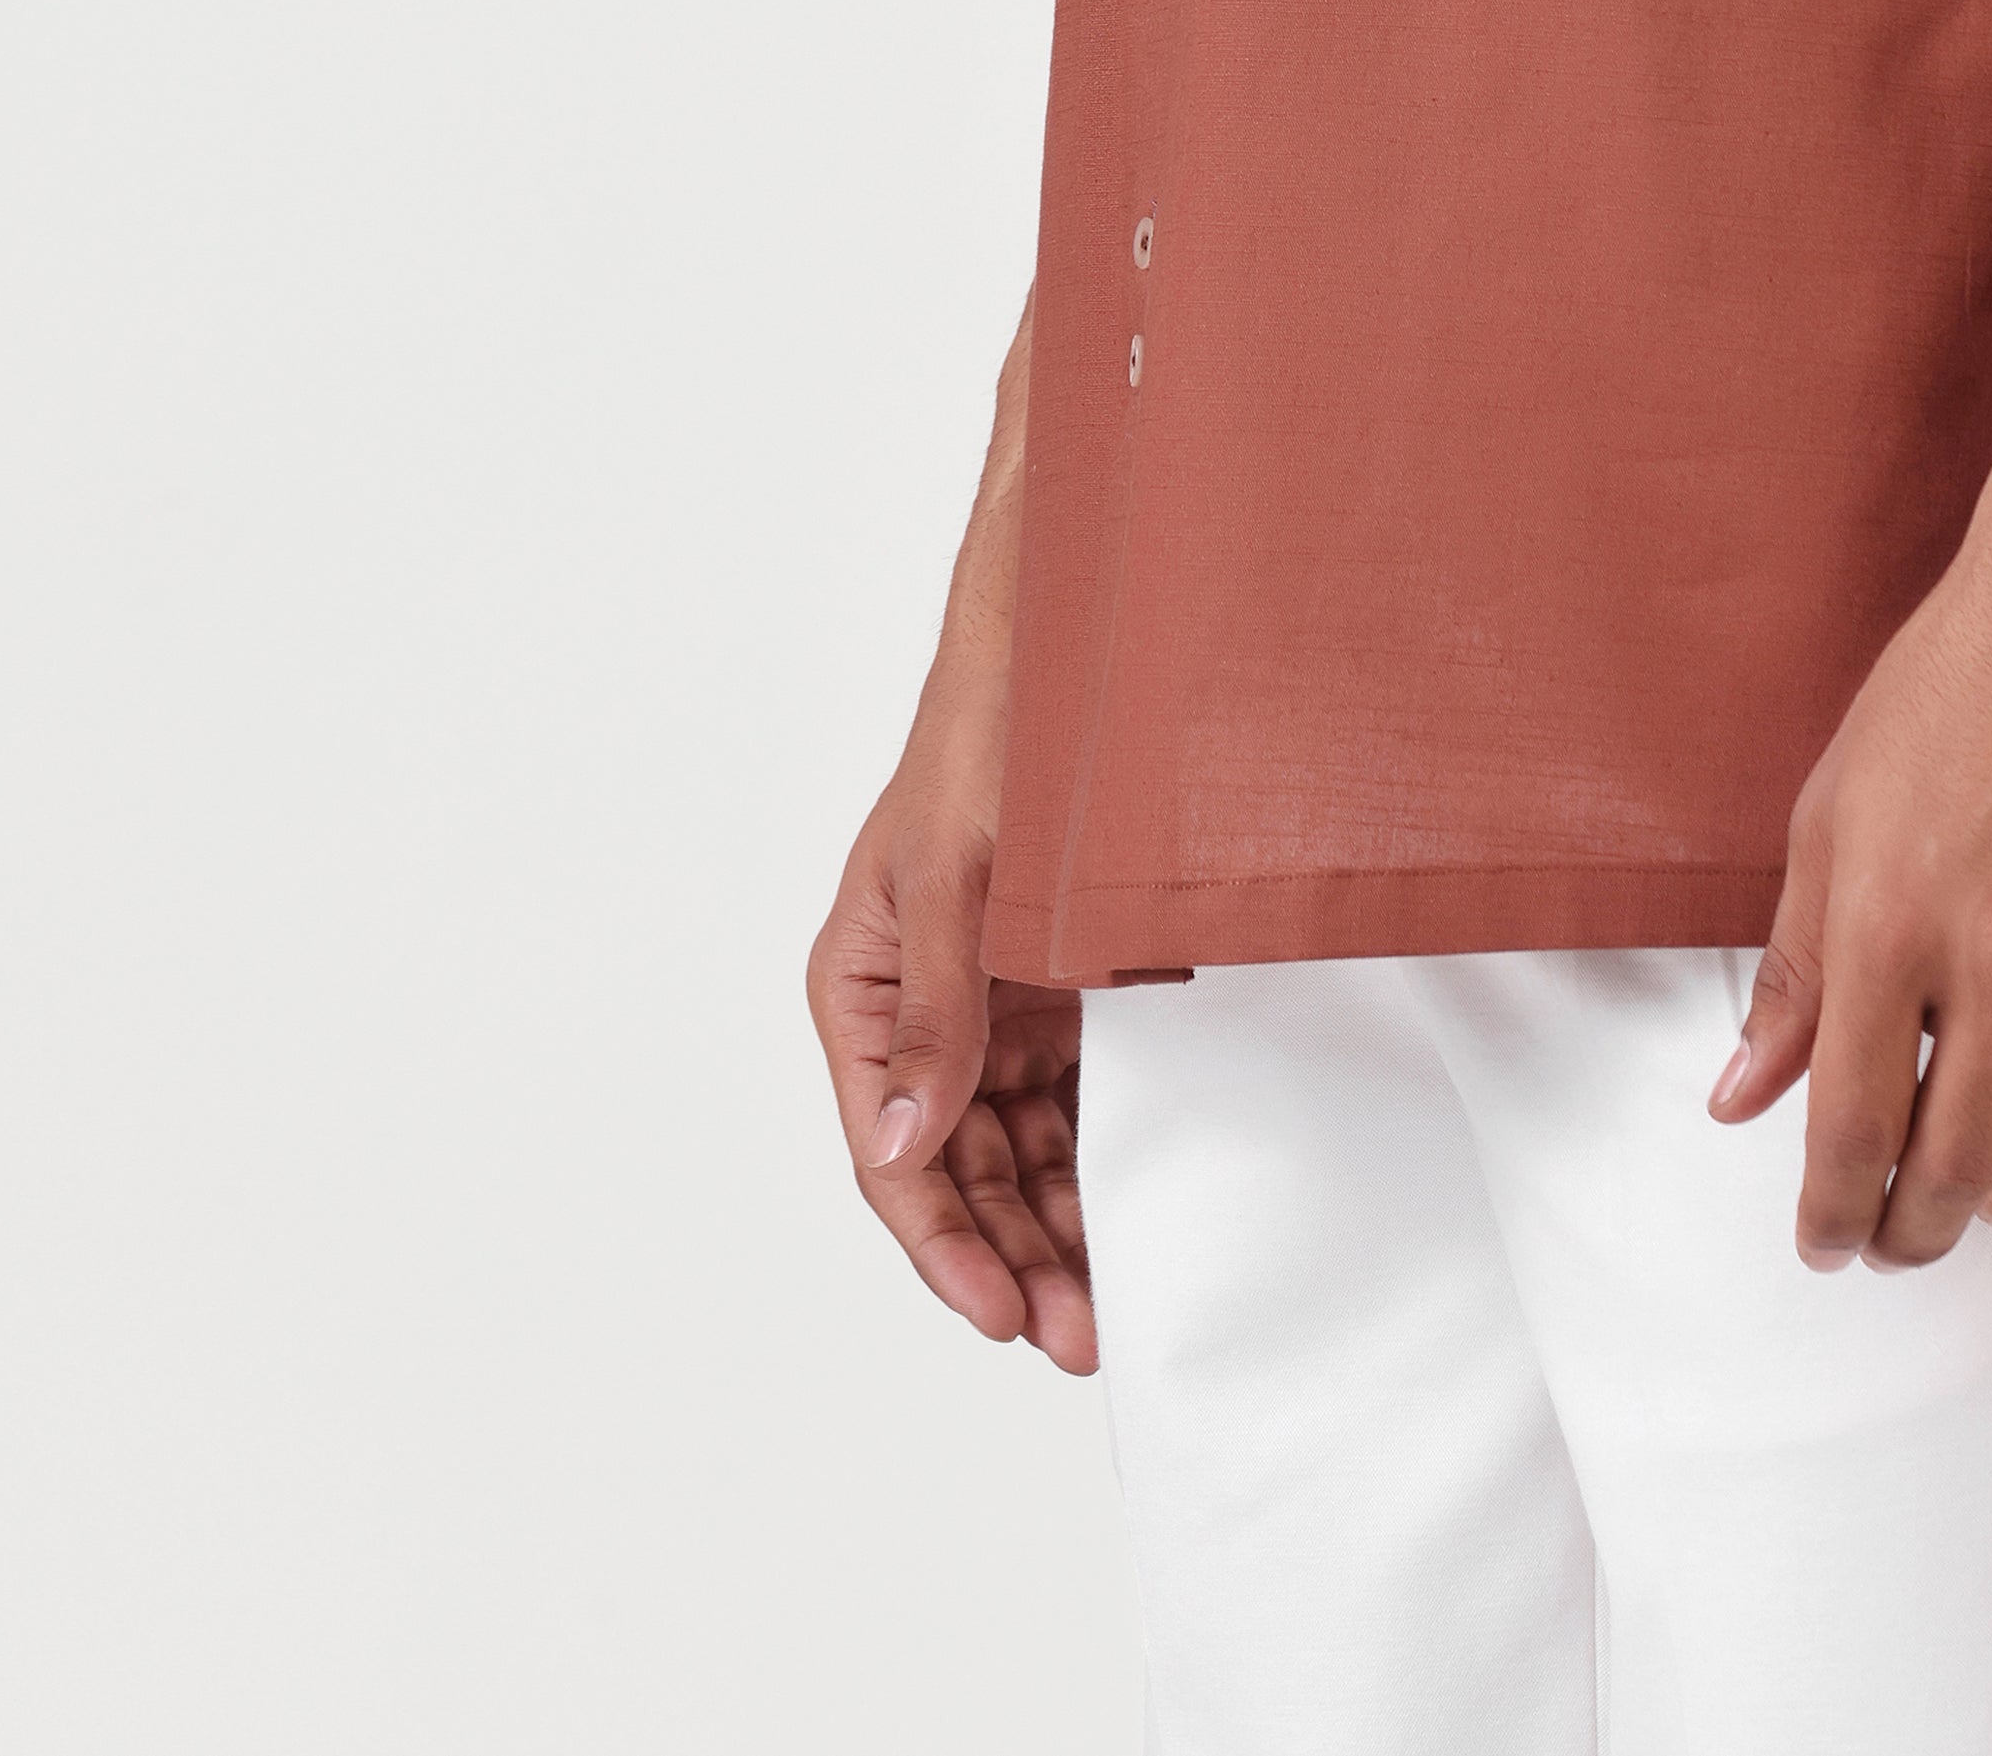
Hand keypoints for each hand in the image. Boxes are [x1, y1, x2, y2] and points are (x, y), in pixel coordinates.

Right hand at [808, 723, 1096, 1368]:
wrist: (1081, 657)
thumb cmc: (992, 741)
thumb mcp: (956, 880)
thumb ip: (935, 1013)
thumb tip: (904, 1143)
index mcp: (862, 989)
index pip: (892, 1152)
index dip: (944, 1245)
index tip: (1001, 1313)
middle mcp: (919, 1013)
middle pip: (956, 1170)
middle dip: (1012, 1258)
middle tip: (1078, 1334)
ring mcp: (990, 1008)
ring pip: (1015, 1152)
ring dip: (1054, 1226)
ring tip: (1109, 1300)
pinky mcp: (1056, 995)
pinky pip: (1069, 1102)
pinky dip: (1092, 1161)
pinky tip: (1129, 1213)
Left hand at [1707, 464, 1991, 1271]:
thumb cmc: (1960, 680)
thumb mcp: (1833, 814)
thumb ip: (1794, 971)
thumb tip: (1745, 1094)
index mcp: (1892, 923)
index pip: (1853, 1132)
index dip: (1835, 1213)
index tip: (1829, 1242)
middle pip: (1957, 1171)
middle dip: (1916, 1232)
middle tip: (1900, 1237)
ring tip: (1990, 1191)